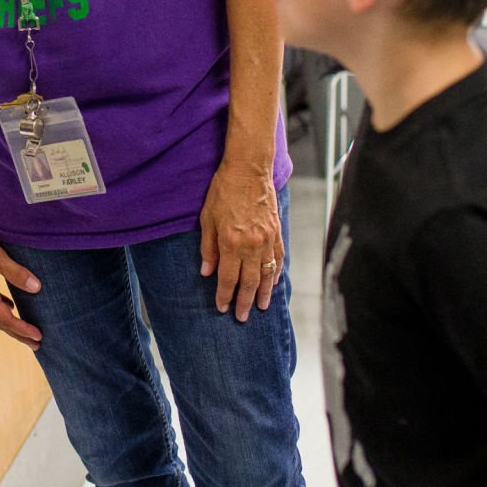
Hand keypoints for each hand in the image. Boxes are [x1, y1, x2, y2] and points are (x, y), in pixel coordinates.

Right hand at [0, 214, 42, 349]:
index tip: (38, 337)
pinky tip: (10, 305)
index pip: (5, 318)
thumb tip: (36, 288)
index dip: (22, 329)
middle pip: (0, 322)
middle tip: (36, 345)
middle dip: (18, 333)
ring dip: (11, 323)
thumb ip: (16, 272)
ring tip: (25, 330)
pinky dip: (3, 308)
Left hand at [199, 160, 282, 321]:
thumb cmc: (223, 190)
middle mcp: (251, 245)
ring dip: (263, 292)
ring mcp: (267, 239)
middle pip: (249, 282)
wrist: (248, 169)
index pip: (228, 278)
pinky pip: (278, 259)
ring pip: (267, 274)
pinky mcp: (276, 232)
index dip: (224, 295)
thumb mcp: (207, 218)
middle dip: (245, 301)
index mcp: (232, 242)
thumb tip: (207, 271)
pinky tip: (273, 283)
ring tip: (261, 307)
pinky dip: (276, 273)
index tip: (222, 308)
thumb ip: (208, 247)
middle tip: (243, 317)